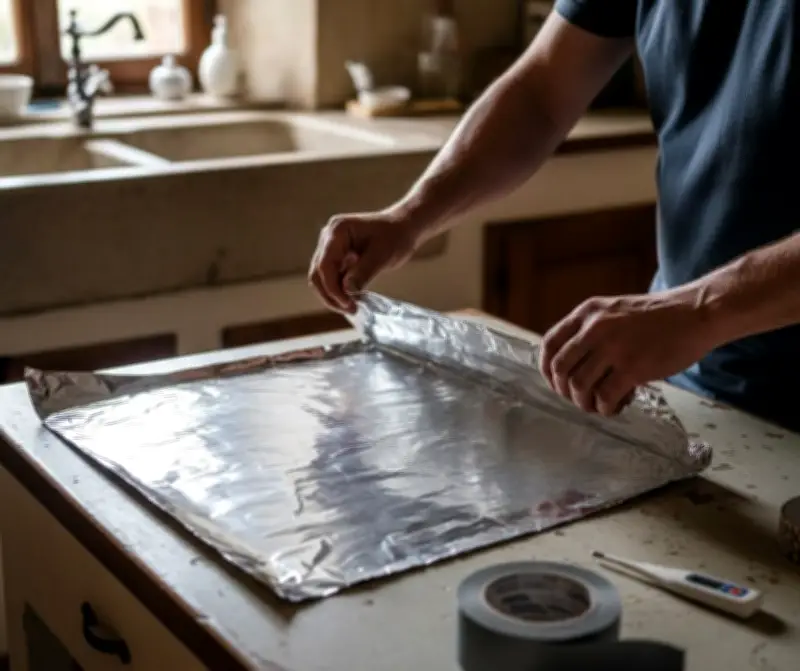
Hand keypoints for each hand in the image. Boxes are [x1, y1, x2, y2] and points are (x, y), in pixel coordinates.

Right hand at [308, 208, 420, 312]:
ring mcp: (331, 248)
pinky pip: (333, 278)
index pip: (325, 265)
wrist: (403, 227)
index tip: (348, 304)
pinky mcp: (337, 258)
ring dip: (334, 296)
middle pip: (318, 273)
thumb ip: (364, 272)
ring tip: (353, 308)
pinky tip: (354, 301)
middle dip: (331, 295)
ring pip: (322, 278)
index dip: (333, 288)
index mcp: (337, 232)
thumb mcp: (383, 255)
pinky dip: (340, 291)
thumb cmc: (396, 236)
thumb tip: (347, 291)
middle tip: (351, 310)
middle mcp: (328, 239)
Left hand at [538, 290, 716, 415]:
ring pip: (579, 385)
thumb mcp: (613, 311)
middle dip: (564, 390)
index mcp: (587, 312)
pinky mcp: (633, 367)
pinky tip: (615, 407)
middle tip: (578, 399)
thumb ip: (590, 330)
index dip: (546, 368)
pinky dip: (605, 408)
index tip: (555, 382)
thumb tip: (569, 365)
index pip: (549, 343)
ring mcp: (613, 347)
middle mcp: (595, 328)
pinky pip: (605, 396)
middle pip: (560, 368)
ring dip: (584, 403)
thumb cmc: (657, 317)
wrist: (695, 313)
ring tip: (597, 406)